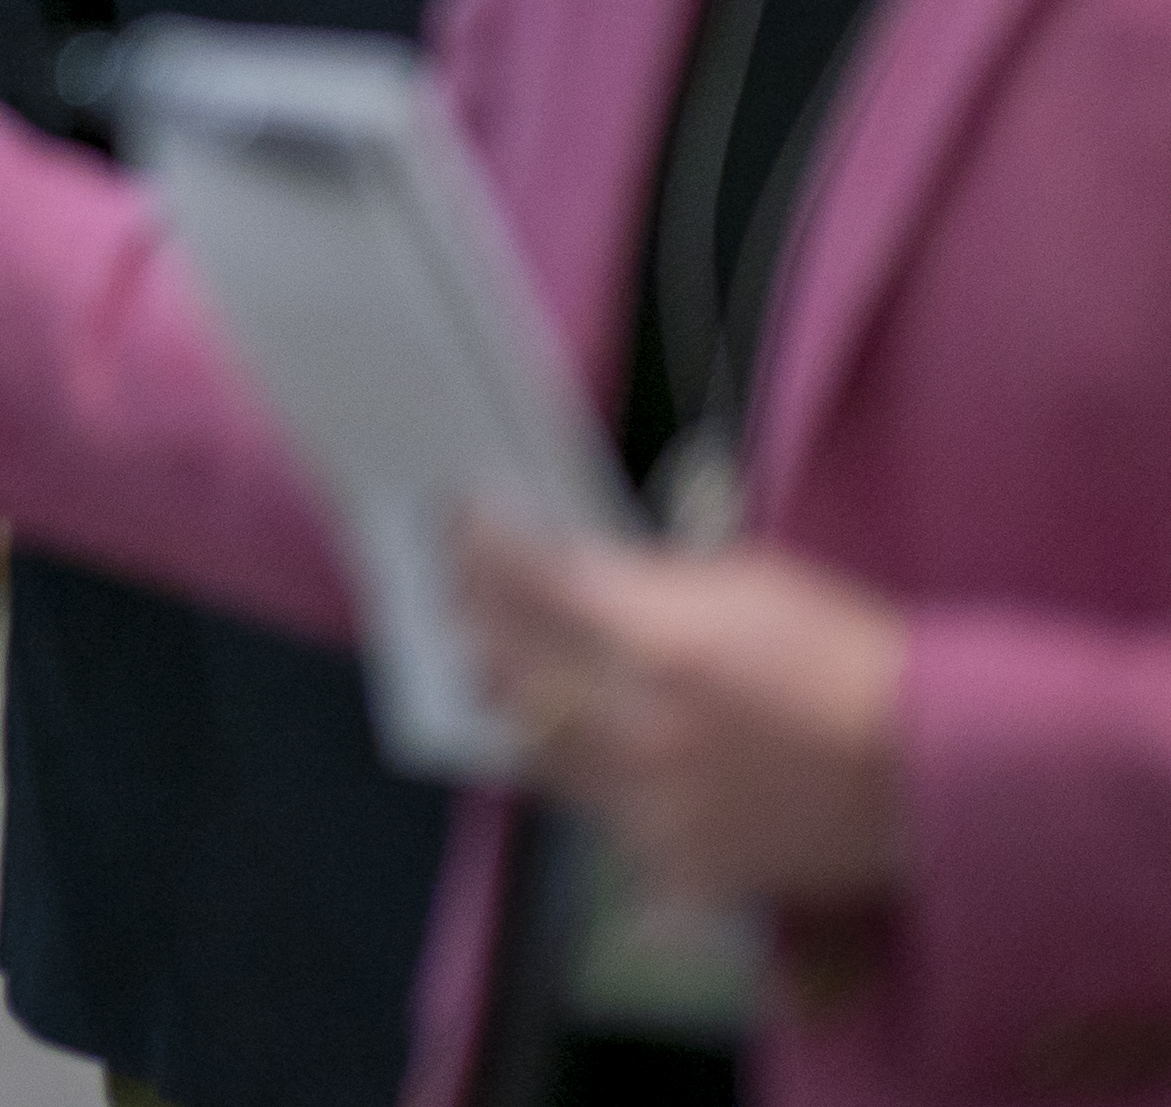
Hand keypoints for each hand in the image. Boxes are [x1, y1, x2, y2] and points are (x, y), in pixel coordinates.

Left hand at [461, 519, 908, 903]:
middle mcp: (637, 726)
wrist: (933, 771)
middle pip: (513, 667)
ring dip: (520, 702)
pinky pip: (600, 812)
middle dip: (480, 624)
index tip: (461, 531)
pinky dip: (589, 775)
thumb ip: (654, 582)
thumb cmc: (851, 656)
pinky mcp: (672, 863)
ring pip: (540, 747)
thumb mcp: (751, 580)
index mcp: (657, 641)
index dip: (485, 551)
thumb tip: (582, 573)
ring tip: (505, 672)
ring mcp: (649, 803)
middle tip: (463, 599)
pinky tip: (592, 750)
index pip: (534, 584)